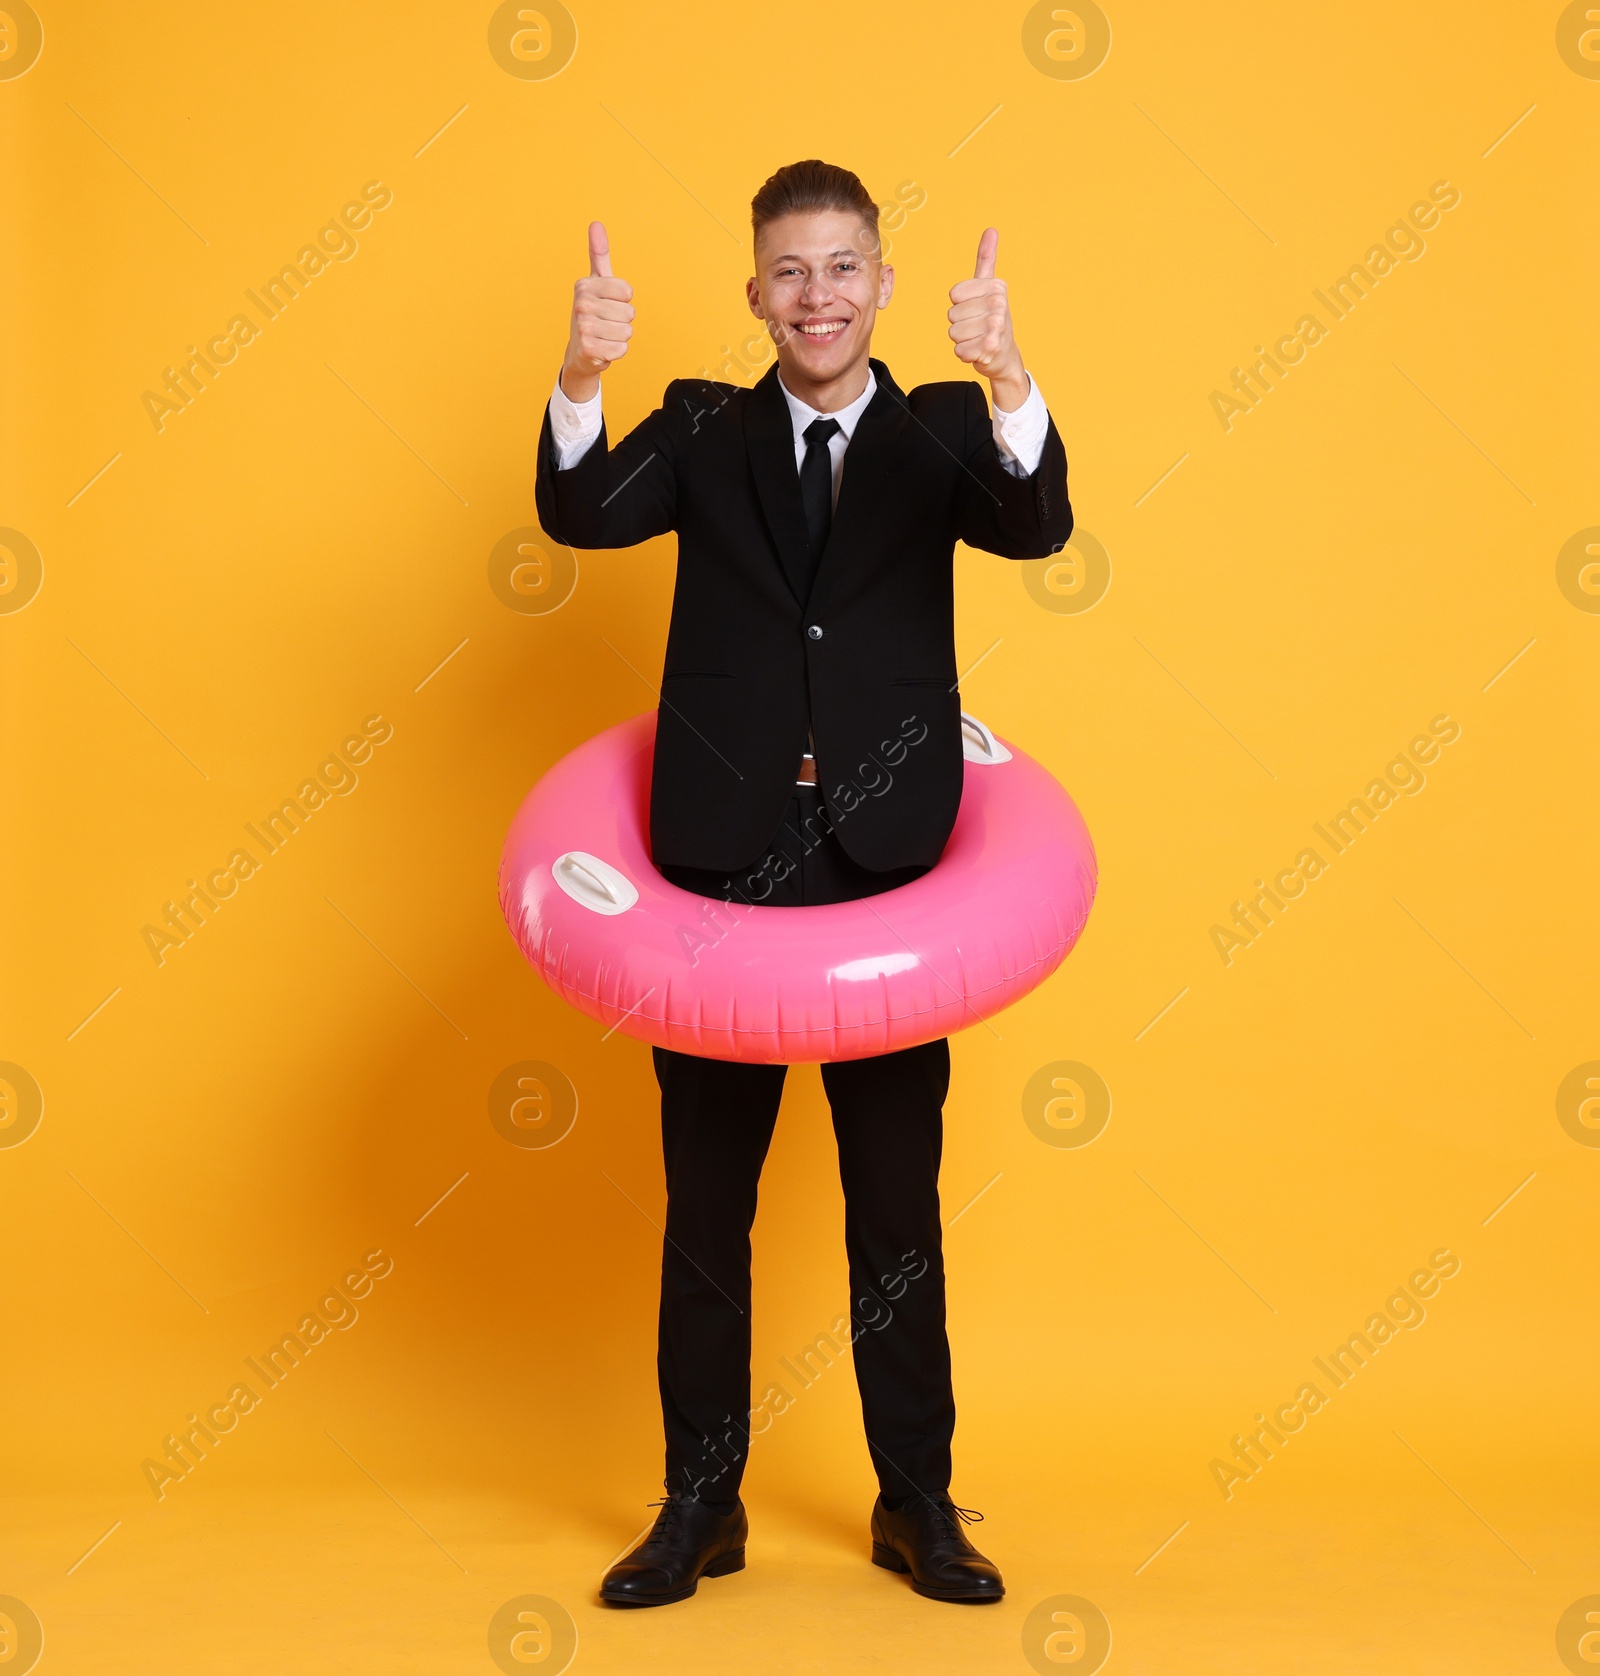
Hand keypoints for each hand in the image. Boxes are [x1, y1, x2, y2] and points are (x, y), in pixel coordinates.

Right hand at [560, 221, 633, 402]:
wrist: (579, 352)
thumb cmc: (593, 313)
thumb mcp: (596, 282)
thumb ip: (599, 254)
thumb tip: (596, 223)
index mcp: (585, 285)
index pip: (628, 291)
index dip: (623, 300)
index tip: (608, 304)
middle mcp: (581, 304)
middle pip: (630, 312)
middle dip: (623, 321)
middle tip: (606, 324)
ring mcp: (584, 327)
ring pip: (627, 331)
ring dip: (620, 337)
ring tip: (605, 336)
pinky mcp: (589, 349)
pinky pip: (622, 349)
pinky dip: (617, 352)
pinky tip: (603, 349)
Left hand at [948, 228, 1027, 410]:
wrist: (1005, 355)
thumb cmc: (992, 320)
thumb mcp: (990, 287)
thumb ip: (987, 259)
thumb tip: (991, 230)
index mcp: (996, 287)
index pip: (954, 295)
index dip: (960, 305)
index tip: (975, 309)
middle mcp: (998, 304)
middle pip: (951, 315)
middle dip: (960, 325)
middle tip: (977, 328)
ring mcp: (995, 327)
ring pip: (953, 333)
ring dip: (962, 340)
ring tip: (978, 339)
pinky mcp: (990, 348)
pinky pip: (959, 350)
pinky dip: (965, 355)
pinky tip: (978, 351)